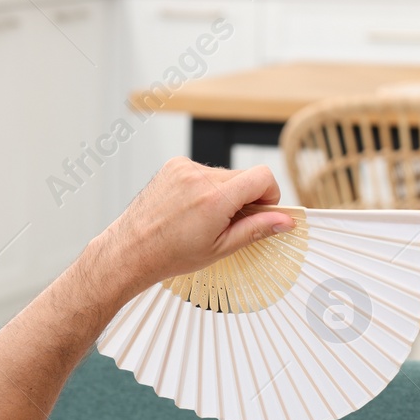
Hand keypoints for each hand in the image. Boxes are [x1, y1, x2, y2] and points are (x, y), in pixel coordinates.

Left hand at [90, 158, 296, 298]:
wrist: (133, 249)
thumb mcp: (221, 248)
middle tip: (228, 224)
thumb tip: (286, 222)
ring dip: (223, 193)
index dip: (269, 195)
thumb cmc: (172, 254)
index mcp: (215, 199)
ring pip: (224, 175)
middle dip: (244, 198)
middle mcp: (200, 177)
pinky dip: (204, 187)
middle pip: (244, 177)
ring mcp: (185, 168)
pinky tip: (190, 208)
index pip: (263, 177)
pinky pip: (203, 171)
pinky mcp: (175, 165)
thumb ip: (256, 230)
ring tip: (203, 219)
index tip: (261, 212)